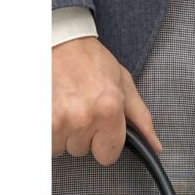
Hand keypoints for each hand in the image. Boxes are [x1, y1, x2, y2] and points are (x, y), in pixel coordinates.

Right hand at [52, 37, 160, 164]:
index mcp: (109, 111)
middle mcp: (84, 117)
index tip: (98, 131)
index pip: (107, 156)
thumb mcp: (123, 83)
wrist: (57, 38)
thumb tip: (155, 145)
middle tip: (78, 109)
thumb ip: (140, 117)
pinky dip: (46, 130)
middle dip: (81, 135)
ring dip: (61, 133)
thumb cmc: (90, 59)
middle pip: (81, 150)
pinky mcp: (39, 116)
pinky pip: (44, 141)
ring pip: (61, 147)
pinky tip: (52, 110)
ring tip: (64, 106)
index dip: (103, 144)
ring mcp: (59, 118)